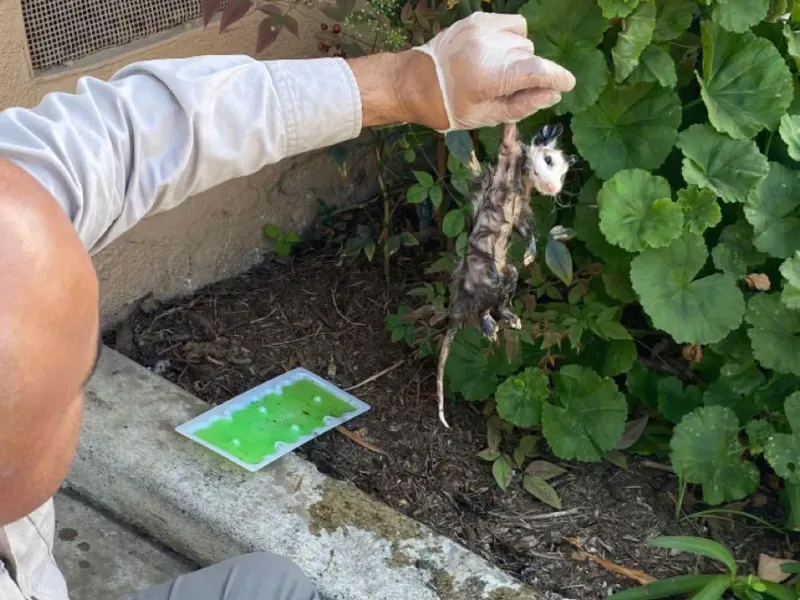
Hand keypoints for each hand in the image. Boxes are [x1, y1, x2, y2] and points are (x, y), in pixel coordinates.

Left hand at [411, 13, 575, 130]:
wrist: (414, 82)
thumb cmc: (449, 107)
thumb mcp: (486, 116)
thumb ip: (522, 105)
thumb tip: (552, 94)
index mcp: (491, 75)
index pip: (537, 70)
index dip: (557, 77)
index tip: (567, 84)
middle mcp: (490, 46)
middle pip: (530, 56)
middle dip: (527, 73)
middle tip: (507, 88)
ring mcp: (483, 29)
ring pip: (523, 40)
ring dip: (518, 55)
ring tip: (498, 70)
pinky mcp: (478, 19)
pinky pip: (512, 24)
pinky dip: (511, 37)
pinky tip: (498, 52)